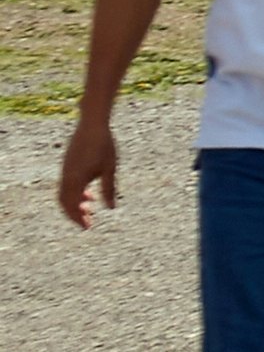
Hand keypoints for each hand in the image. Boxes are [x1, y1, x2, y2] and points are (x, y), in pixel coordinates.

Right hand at [56, 114, 117, 229]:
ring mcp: (64, 170)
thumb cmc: (104, 146)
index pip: (71, 206)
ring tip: (89, 208)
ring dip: (75, 203)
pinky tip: (89, 194)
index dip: (78, 218)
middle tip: (88, 222)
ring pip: (65, 193)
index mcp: (75, 180)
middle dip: (75, 214)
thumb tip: (111, 208)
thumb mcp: (109, 169)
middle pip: (65, 202)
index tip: (87, 227)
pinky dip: (75, 193)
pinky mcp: (67, 165)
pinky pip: (67, 184)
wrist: (92, 125)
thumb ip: (109, 189)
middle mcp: (66, 177)